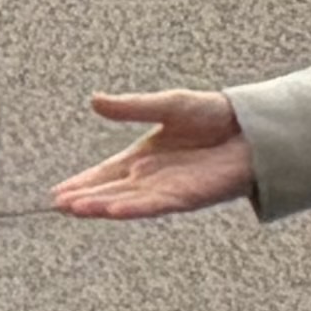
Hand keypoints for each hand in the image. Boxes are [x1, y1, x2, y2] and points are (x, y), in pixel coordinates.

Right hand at [53, 88, 247, 221]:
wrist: (253, 128)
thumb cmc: (215, 117)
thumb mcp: (167, 105)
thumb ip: (132, 106)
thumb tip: (94, 101)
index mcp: (144, 157)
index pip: (105, 173)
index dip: (82, 183)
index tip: (57, 193)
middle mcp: (152, 177)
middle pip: (111, 191)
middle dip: (84, 198)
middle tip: (57, 204)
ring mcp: (168, 189)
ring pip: (127, 202)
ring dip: (101, 206)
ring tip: (74, 209)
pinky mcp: (187, 197)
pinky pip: (154, 205)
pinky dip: (131, 208)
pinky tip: (110, 209)